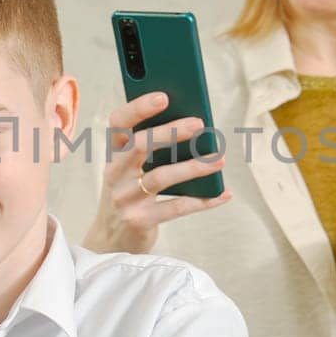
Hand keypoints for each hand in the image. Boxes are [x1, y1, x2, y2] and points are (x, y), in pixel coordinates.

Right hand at [82, 92, 230, 253]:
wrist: (112, 239)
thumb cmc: (131, 192)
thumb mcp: (131, 168)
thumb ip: (152, 147)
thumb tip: (194, 124)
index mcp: (113, 153)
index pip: (118, 122)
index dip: (138, 108)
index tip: (164, 97)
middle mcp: (114, 173)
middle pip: (139, 145)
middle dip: (171, 132)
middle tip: (200, 123)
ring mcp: (124, 198)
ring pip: (160, 177)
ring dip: (194, 166)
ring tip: (219, 159)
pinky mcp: (138, 221)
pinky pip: (175, 208)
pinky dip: (202, 201)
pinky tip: (223, 193)